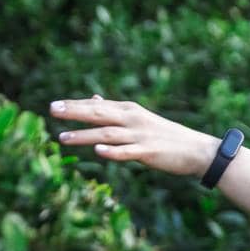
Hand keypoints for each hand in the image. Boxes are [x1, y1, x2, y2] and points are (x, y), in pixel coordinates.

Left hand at [50, 94, 215, 178]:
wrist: (198, 150)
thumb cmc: (166, 136)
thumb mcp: (140, 118)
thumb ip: (115, 110)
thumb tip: (93, 98)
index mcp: (130, 111)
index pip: (97, 105)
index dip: (75, 105)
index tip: (53, 105)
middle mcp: (133, 120)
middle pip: (99, 114)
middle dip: (74, 112)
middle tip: (51, 110)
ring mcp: (141, 136)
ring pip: (107, 134)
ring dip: (84, 135)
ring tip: (62, 137)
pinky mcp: (149, 152)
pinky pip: (127, 152)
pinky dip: (112, 151)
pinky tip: (97, 152)